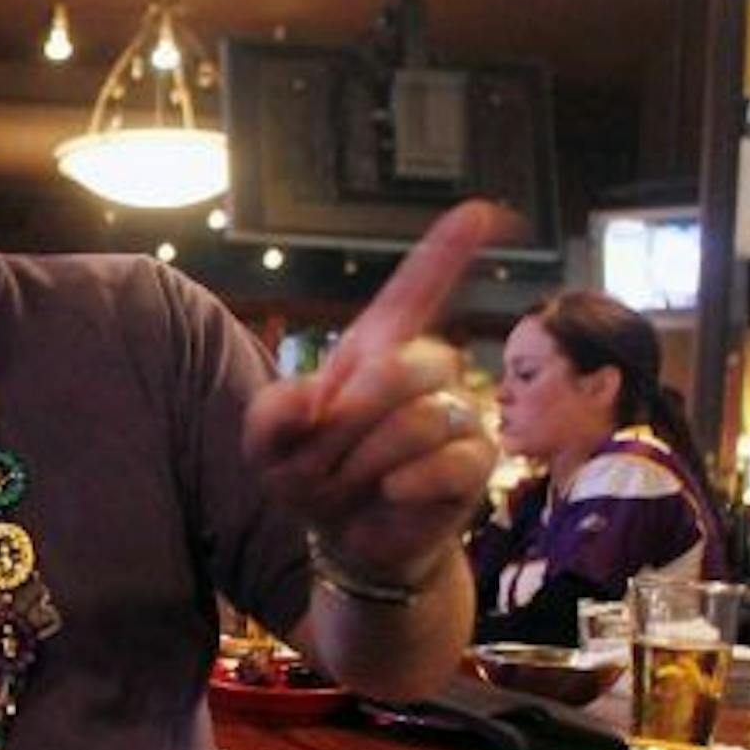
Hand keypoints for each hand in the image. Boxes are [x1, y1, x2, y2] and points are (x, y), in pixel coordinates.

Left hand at [244, 199, 512, 584]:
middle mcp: (426, 372)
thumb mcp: (268, 447)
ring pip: (415, 423)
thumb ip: (271, 415)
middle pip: (398, 369)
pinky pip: (446, 462)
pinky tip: (387, 496)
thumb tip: (313, 398)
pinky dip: (402, 486)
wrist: (345, 538)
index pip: (413, 292)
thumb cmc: (311, 476)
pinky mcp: (476, 460)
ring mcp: (457, 413)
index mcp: (375, 352)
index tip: (482, 211)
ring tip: (351, 486)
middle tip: (321, 461)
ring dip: (362, 465)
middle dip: (346, 424)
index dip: (446, 252)